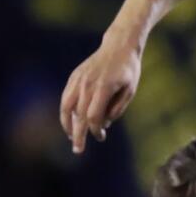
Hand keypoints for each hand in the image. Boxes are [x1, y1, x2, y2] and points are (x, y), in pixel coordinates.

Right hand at [59, 36, 141, 153]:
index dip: (95, 130)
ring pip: (66, 107)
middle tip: (78, 150)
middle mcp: (87, 85)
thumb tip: (103, 124)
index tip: (101, 137)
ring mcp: (78, 80)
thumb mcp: (130, 90)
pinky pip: (66, 97)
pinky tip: (69, 120)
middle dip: (78, 135)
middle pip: (78, 116)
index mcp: (103, 88)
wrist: (119, 46)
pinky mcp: (74, 77)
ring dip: (67, 124)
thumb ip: (117, 108)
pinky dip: (65, 111)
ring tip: (71, 136)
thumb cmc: (128, 70)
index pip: (93, 116)